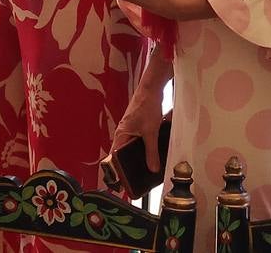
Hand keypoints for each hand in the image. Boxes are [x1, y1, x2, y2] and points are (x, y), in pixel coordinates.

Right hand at [110, 57, 168, 173]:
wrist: (152, 88)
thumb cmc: (147, 106)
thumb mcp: (151, 132)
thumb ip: (152, 151)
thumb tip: (152, 169)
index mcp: (121, 135)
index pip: (114, 157)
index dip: (117, 169)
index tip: (123, 181)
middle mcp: (123, 133)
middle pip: (124, 153)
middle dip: (131, 164)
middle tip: (139, 177)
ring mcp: (131, 129)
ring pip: (133, 146)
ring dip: (140, 154)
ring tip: (148, 167)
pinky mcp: (139, 125)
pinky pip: (140, 140)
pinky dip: (146, 146)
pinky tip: (155, 152)